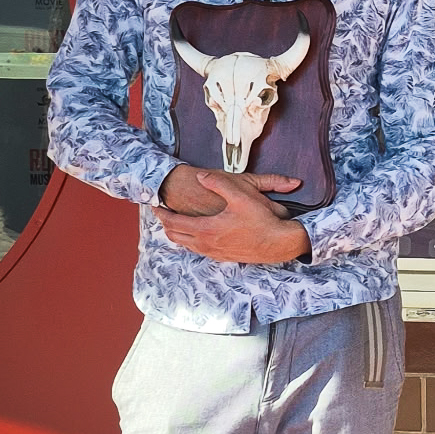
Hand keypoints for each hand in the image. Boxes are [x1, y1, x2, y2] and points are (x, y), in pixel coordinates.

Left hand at [154, 170, 308, 263]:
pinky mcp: (223, 257)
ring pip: (186, 245)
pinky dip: (190, 241)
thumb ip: (218, 183)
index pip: (174, 222)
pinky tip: (196, 235)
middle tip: (161, 213)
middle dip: (165, 224)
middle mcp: (206, 244)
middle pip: (175, 236)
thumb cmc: (262, 221)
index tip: (155, 205)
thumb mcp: (241, 195)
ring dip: (177, 233)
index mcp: (206, 228)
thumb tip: (201, 176)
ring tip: (175, 223)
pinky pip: (198, 250)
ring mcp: (214, 253)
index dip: (162, 213)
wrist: (279, 244)